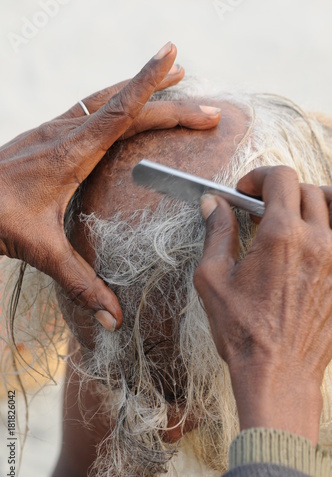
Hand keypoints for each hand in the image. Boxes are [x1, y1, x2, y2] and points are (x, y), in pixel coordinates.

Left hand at [0, 42, 220, 346]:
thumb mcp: (43, 251)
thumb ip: (81, 283)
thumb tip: (114, 319)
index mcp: (71, 153)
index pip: (119, 111)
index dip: (148, 84)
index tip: (171, 55)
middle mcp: (65, 132)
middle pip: (124, 104)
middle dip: (167, 98)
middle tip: (207, 107)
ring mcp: (55, 129)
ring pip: (105, 97)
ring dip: (141, 88)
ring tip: (172, 81)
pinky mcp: (48, 134)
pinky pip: (89, 106)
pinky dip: (116, 98)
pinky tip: (124, 105)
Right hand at [194, 166, 331, 443]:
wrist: (278, 375)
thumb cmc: (243, 331)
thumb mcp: (213, 279)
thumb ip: (217, 233)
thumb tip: (214, 204)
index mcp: (281, 236)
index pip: (281, 178)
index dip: (258, 177)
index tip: (245, 192)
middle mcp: (317, 241)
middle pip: (308, 189)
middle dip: (280, 192)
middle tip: (262, 209)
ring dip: (315, 202)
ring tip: (296, 216)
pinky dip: (329, 229)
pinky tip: (313, 243)